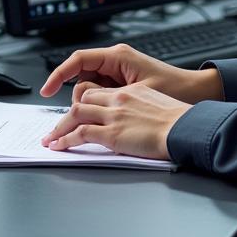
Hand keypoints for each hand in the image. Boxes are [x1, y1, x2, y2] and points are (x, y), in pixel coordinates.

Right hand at [39, 42, 222, 104]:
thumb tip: (81, 103)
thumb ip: (107, 97)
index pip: (77, 60)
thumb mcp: (136, 93)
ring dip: (88, 105)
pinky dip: (98, 106)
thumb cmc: (175, 89)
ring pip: (89, 88)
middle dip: (76, 98)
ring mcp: (119, 73)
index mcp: (117, 57)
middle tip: (77, 119)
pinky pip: (101, 94)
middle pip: (81, 77)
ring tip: (100, 121)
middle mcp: (116, 61)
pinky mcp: (123, 84)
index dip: (58, 75)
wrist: (198, 93)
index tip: (46, 90)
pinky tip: (105, 120)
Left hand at [40, 83, 191, 159]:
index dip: (83, 100)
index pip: (97, 90)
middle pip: (82, 98)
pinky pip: (81, 133)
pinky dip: (66, 140)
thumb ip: (141, 108)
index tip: (78, 110)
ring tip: (51, 139)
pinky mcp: (112, 133)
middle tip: (58, 126)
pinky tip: (59, 146)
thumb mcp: (158, 105)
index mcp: (130, 90)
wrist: (185, 128)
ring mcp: (113, 115)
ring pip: (76, 114)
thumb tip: (137, 119)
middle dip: (67, 113)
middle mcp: (118, 99)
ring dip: (60, 127)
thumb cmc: (180, 121)